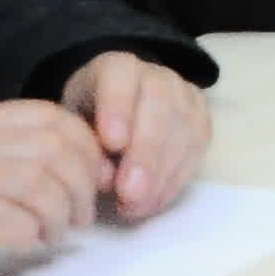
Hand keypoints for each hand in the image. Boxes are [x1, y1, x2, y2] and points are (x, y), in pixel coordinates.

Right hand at [0, 99, 116, 275]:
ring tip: (59, 233)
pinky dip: (29, 234)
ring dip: (61, 213)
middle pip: (50, 149)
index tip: (96, 175)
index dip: (85, 144)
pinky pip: (2, 222)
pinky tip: (30, 245)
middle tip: (85, 212)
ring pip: (34, 184)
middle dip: (84, 182)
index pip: (46, 116)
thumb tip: (60, 162)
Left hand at [59, 51, 211, 220]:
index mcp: (115, 67)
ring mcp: (185, 96)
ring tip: (137, 207)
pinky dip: (176, 180)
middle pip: (159, 105)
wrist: (116, 113)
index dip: (118, 108)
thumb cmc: (87, 121)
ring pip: (184, 129)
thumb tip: (106, 178)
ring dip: (162, 174)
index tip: (112, 143)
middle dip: (146, 153)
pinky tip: (154, 202)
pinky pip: (197, 149)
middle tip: (129, 193)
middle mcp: (157, 75)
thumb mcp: (72, 127)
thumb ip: (86, 147)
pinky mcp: (202, 120)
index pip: (120, 78)